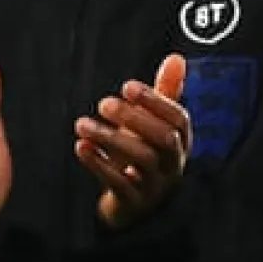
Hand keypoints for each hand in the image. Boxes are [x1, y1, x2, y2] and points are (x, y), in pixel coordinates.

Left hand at [74, 54, 191, 228]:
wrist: (132, 203)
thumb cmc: (146, 154)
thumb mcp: (156, 123)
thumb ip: (165, 92)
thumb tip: (176, 58)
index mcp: (181, 142)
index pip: (179, 119)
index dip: (156, 101)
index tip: (128, 86)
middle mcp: (173, 163)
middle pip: (163, 139)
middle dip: (134, 118)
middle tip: (104, 103)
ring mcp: (155, 185)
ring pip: (141, 160)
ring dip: (110, 138)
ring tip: (83, 124)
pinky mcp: (133, 202)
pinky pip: (119, 184)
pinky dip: (98, 164)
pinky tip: (81, 147)